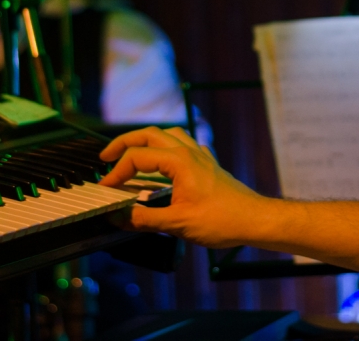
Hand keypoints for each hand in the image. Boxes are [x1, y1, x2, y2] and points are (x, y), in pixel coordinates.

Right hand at [99, 126, 271, 247]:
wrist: (254, 220)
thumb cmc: (222, 220)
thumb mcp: (177, 223)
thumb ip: (144, 219)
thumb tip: (118, 217)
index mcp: (179, 162)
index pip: (137, 158)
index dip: (116, 173)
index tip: (105, 189)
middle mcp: (189, 152)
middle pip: (150, 134)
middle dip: (124, 142)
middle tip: (106, 156)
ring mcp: (200, 157)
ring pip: (168, 134)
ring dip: (146, 140)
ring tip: (131, 152)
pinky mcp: (208, 165)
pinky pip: (184, 144)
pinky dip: (168, 147)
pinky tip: (165, 162)